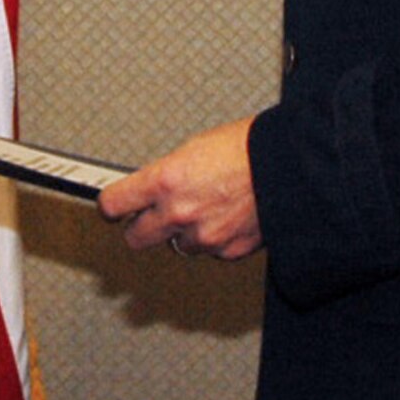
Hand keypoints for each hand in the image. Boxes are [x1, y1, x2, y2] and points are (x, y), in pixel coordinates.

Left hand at [98, 118, 261, 260]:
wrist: (287, 166)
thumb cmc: (247, 148)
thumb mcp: (193, 149)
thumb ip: (167, 174)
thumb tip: (152, 187)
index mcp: (165, 181)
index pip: (114, 204)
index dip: (111, 206)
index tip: (112, 207)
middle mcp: (178, 213)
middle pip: (136, 238)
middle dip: (140, 227)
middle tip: (148, 217)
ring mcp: (203, 236)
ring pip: (176, 245)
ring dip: (182, 233)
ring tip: (203, 209)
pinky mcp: (227, 251)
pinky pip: (209, 250)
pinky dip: (214, 239)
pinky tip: (226, 217)